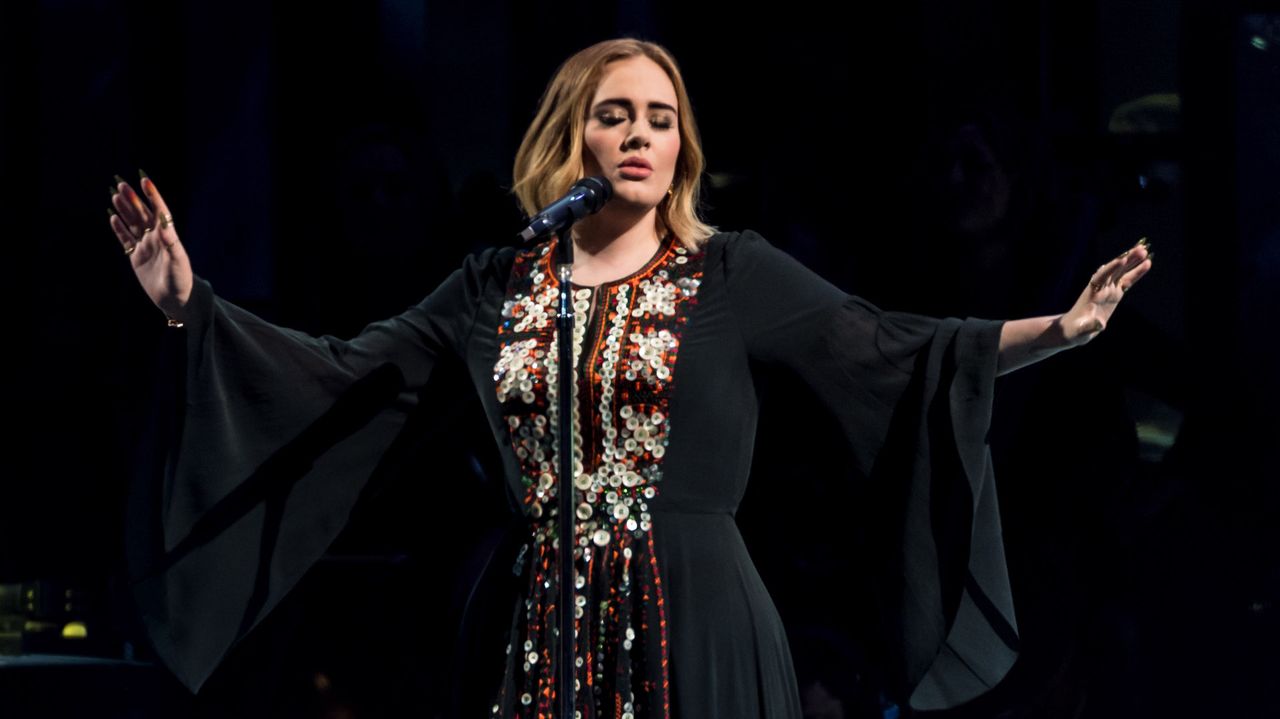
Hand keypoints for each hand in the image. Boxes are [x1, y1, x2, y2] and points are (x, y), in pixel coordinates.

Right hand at [108, 172, 192, 322]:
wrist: (175, 300)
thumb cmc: (181, 280)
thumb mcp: (178, 262)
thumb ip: (171, 243)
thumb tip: (164, 226)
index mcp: (168, 236)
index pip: (159, 211)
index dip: (152, 196)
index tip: (145, 180)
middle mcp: (156, 238)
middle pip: (143, 214)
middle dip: (133, 199)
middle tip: (121, 183)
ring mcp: (146, 247)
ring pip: (133, 224)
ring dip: (125, 210)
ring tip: (115, 195)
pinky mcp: (137, 257)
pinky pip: (126, 239)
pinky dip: (120, 229)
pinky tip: (113, 217)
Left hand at [1059, 238, 1153, 345]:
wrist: (1074, 329)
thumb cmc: (1075, 330)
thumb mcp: (1081, 331)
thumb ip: (1090, 327)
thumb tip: (1100, 324)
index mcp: (1091, 293)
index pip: (1101, 277)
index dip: (1111, 268)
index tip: (1122, 259)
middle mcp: (1100, 288)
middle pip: (1114, 270)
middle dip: (1126, 260)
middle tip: (1141, 249)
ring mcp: (1108, 290)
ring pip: (1121, 272)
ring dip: (1132, 262)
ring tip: (1145, 251)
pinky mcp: (1115, 294)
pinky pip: (1127, 281)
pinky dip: (1136, 273)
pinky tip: (1147, 263)